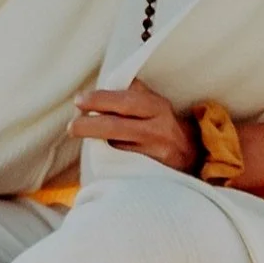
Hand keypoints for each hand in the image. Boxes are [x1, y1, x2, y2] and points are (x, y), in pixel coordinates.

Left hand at [70, 83, 197, 173]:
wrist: (191, 156)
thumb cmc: (162, 124)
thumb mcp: (155, 105)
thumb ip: (133, 93)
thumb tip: (99, 89)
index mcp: (158, 107)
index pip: (124, 101)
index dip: (99, 100)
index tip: (79, 101)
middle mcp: (159, 130)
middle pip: (115, 127)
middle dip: (88, 125)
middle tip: (72, 126)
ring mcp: (155, 154)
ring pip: (116, 148)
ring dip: (95, 142)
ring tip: (81, 134)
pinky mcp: (151, 173)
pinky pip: (122, 165)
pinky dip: (107, 159)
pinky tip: (100, 153)